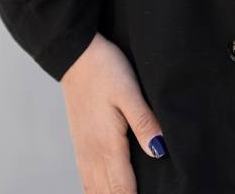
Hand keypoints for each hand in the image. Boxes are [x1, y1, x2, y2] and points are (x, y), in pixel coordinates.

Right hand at [60, 31, 166, 189]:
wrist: (75, 54)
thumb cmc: (104, 69)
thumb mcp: (129, 92)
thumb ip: (144, 122)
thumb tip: (159, 151)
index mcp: (108, 145)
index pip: (123, 190)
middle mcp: (93, 154)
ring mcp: (84, 150)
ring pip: (95, 190)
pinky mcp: (80, 143)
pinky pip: (87, 179)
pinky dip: (97, 191)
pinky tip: (105, 190)